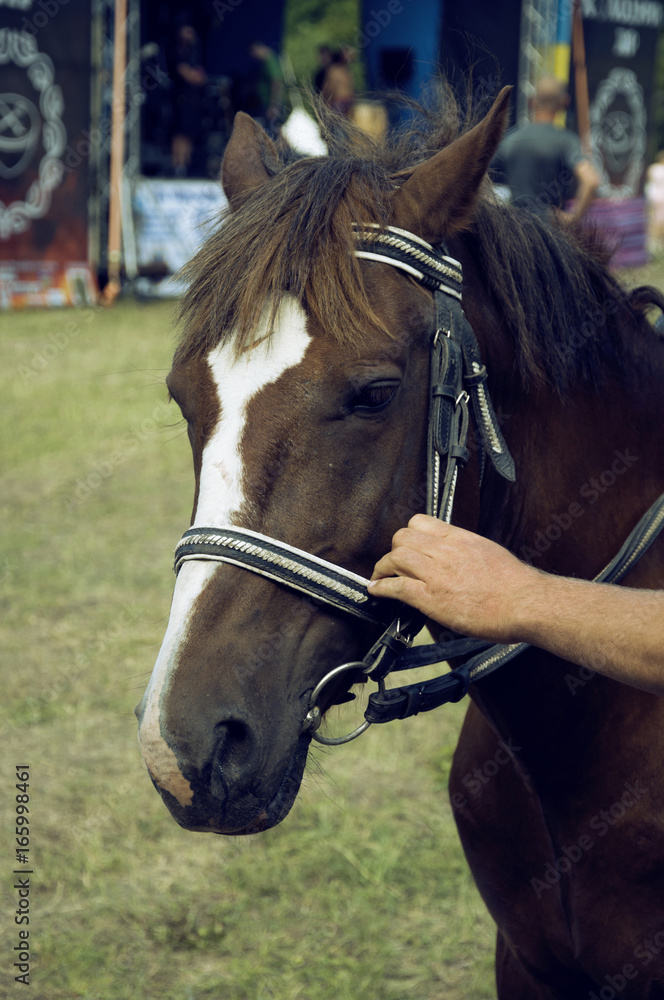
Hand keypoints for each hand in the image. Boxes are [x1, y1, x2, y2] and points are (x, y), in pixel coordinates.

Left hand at [368, 514, 540, 642]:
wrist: (526, 603)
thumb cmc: (515, 584)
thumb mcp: (489, 552)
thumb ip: (467, 551)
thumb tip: (457, 558)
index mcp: (460, 538)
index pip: (420, 522)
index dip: (408, 534)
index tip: (406, 545)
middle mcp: (445, 551)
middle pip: (402, 537)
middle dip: (393, 549)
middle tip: (391, 563)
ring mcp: (437, 574)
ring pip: (396, 557)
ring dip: (383, 567)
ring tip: (380, 576)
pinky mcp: (432, 598)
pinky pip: (397, 586)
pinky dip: (382, 587)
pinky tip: (377, 590)